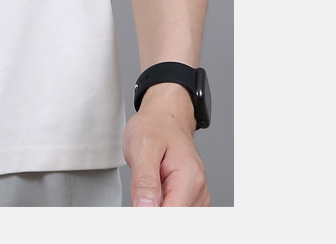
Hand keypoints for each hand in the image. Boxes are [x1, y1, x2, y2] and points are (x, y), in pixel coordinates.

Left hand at [122, 83, 209, 206]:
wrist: (164, 116)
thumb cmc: (154, 127)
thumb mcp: (142, 147)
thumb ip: (144, 182)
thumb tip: (145, 209)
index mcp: (189, 177)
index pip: (173, 215)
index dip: (151, 216)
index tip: (137, 206)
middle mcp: (198, 189)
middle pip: (176, 220)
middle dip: (153, 212)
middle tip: (139, 195)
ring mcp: (196, 195)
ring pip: (176, 218)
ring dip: (157, 209)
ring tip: (147, 188)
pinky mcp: (191, 198)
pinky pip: (177, 211)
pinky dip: (162, 207)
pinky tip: (154, 193)